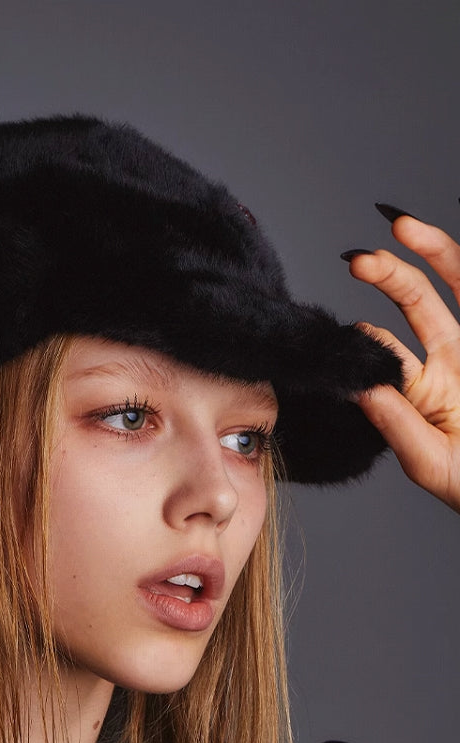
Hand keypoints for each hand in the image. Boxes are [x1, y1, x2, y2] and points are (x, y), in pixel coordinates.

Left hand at [345, 214, 459, 513]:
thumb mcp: (430, 462)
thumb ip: (395, 423)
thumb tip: (355, 387)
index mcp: (423, 390)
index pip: (385, 350)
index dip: (364, 335)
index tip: (347, 329)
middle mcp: (451, 360)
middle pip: (416, 302)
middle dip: (388, 275)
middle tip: (359, 261)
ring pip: (457, 285)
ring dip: (433, 252)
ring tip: (401, 226)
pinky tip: (442, 248)